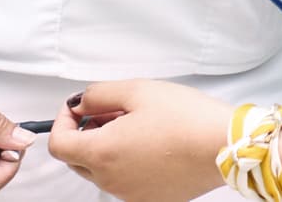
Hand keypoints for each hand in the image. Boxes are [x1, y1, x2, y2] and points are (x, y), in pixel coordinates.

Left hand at [48, 80, 231, 201]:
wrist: (223, 145)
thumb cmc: (186, 118)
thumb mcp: (138, 90)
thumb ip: (98, 94)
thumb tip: (80, 103)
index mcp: (102, 153)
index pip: (58, 143)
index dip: (61, 121)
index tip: (77, 108)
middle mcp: (110, 180)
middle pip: (77, 159)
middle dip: (84, 133)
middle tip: (109, 112)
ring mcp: (129, 193)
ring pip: (101, 171)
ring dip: (106, 147)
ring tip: (137, 124)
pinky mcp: (148, 198)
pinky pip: (124, 181)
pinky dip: (127, 163)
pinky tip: (151, 143)